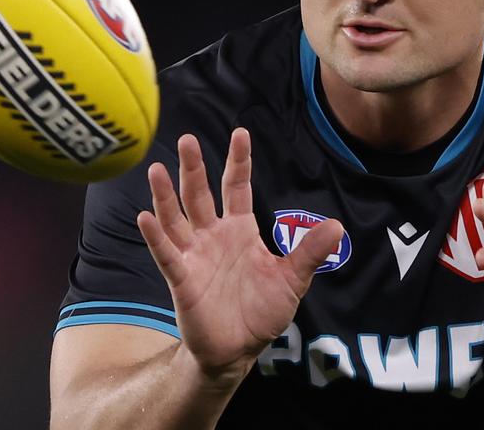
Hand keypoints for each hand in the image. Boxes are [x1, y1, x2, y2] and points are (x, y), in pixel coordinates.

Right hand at [136, 128, 344, 382]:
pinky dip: (155, 236)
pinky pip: (166, 254)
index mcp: (240, 230)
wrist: (238, 350)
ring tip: (157, 169)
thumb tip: (337, 226)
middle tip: (187, 139)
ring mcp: (194, 256)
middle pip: (200, 194)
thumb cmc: (261, 311)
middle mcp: (213, 236)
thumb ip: (309, 253)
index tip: (240, 133)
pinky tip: (145, 217)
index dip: (238, 162)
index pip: (237, 188)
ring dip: (165, 195)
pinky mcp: (181, 279)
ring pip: (176, 218)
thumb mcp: (292, 280)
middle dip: (194, 167)